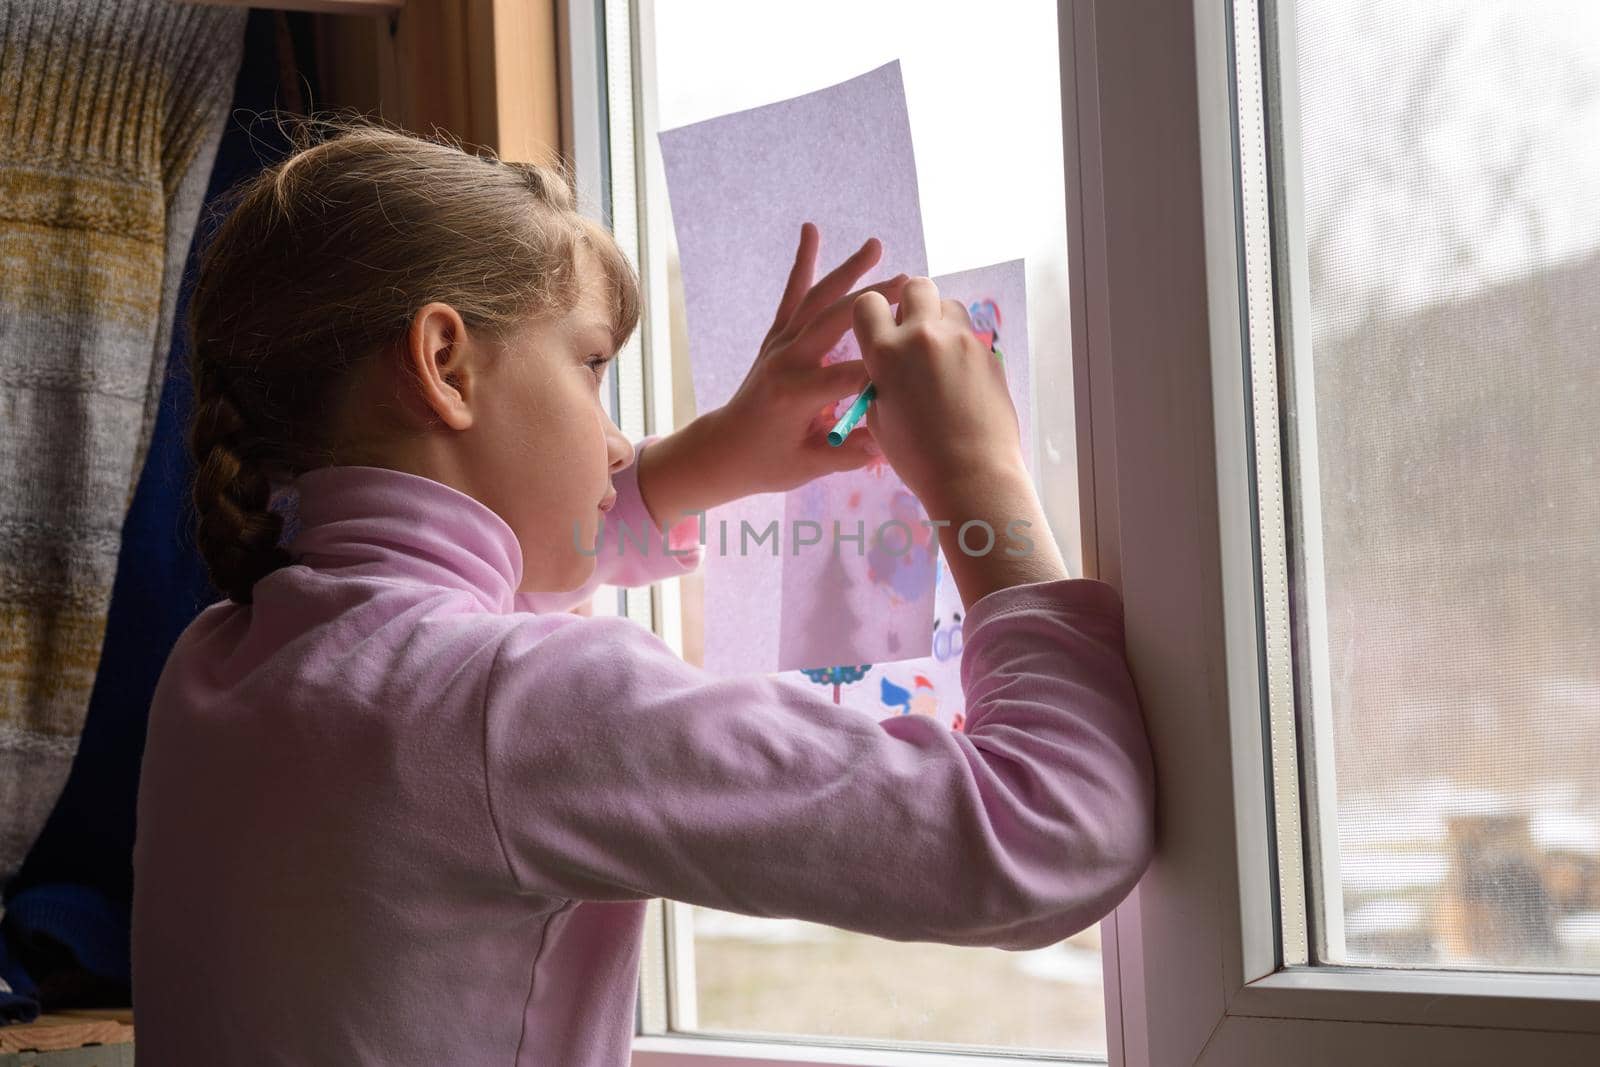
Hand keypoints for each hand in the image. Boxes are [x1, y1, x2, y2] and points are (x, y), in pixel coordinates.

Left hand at [714, 223, 907, 493]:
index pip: (849, 375)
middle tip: (909, 282)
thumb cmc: (768, 463)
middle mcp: (785, 360)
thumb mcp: (810, 467)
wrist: (724, 449)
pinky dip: (802, 261)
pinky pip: (793, 294)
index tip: (915, 362)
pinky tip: (811, 230)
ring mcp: (779, 343)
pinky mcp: (776, 336)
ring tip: (875, 244)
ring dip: (847, 270)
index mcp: (795, 393)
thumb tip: (889, 441)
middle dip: (872, 300)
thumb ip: (849, 454)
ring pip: (816, 298)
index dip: (884, 371)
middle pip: (835, 321)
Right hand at [850, 277, 1026, 514]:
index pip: (868, 303)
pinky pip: (970, 334)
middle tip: (910, 332)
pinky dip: (960, 347)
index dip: (870, 314)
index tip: (877, 330)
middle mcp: (923, 336)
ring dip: (939, 320)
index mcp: (886, 353)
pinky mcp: (988, 353)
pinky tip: (960, 379)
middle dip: (910, 303)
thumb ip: (879, 380)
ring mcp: (961, 341)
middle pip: (915, 286)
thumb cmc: (917, 457)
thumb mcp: (879, 418)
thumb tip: (887, 365)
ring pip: (948, 304)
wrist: (971, 474)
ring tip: (937, 355)